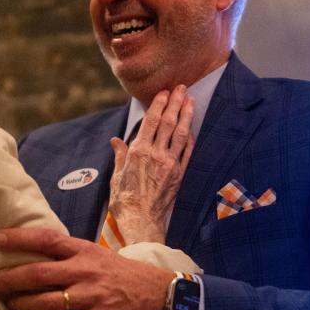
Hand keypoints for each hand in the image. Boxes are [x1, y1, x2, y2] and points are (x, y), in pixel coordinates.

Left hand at [0, 227, 173, 309]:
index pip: (46, 240)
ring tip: (9, 304)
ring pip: (45, 303)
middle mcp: (83, 272)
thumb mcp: (96, 254)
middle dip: (10, 278)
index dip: (19, 239)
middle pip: (38, 274)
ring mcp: (89, 298)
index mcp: (83, 251)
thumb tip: (33, 252)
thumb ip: (69, 254)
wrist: (158, 296)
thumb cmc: (121, 273)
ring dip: (22, 305)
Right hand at [108, 86, 193, 243]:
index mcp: (138, 151)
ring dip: (186, 115)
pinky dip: (190, 138)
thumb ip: (120, 155)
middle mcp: (156, 154)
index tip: (164, 91)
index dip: (158, 104)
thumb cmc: (125, 201)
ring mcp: (170, 164)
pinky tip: (192, 128)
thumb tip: (116, 140)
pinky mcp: (179, 174)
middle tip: (181, 88)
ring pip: (180, 133)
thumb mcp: (116, 176)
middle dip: (175, 103)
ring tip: (190, 100)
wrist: (141, 221)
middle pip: (168, 122)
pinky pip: (187, 152)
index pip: (151, 121)